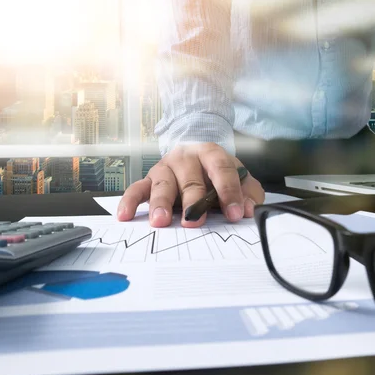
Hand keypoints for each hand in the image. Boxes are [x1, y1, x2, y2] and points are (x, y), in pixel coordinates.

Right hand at [117, 143, 264, 227]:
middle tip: (193, 221)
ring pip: (162, 184)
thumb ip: (249, 193)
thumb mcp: (239, 177)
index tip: (235, 214)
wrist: (195, 152)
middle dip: (192, 201)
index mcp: (211, 154)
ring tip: (160, 221)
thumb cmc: (218, 171)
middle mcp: (186, 158)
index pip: (222, 170)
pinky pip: (136, 189)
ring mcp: (166, 168)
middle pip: (190, 179)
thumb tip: (249, 210)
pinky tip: (125, 215)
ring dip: (160, 203)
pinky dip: (129, 201)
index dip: (230, 192)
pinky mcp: (149, 180)